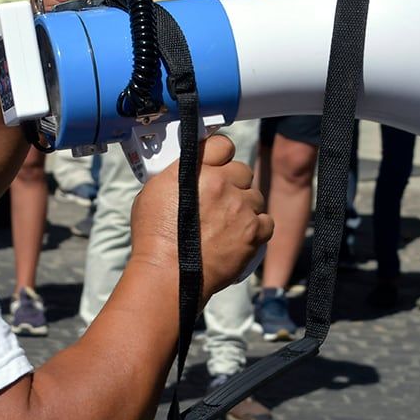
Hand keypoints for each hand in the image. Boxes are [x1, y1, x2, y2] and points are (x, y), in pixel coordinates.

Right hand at [131, 135, 271, 301]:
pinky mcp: (253, 231)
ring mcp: (240, 207)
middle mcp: (221, 183)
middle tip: (222, 198)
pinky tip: (243, 234)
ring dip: (246, 206)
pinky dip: (257, 228)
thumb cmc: (154, 238)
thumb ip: (174, 176)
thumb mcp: (152, 193)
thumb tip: (184, 174)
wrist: (169, 275)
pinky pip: (266, 221)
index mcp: (196, 169)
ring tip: (230, 223)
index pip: (221, 144)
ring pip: (255, 196)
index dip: (220, 154)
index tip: (217, 163)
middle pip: (242, 170)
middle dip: (234, 182)